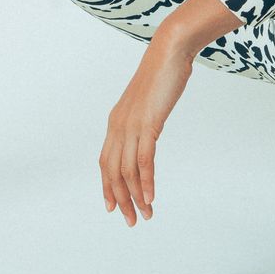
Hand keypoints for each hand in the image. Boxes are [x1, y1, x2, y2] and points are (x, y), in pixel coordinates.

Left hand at [99, 32, 194, 226]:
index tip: (113, 207)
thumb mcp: (147, 104)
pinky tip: (151, 197)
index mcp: (116, 122)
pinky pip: (144, 160)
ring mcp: (132, 124)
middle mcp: (118, 125)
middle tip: (131, 221)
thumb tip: (147, 135)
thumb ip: (144, 122)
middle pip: (113, 171)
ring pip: (127, 170)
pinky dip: (146, 182)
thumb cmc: (161, 76)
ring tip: (145, 214)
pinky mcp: (148, 123)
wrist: (168, 52)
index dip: (107, 186)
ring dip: (135, 196)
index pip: (106, 162)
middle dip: (121, 199)